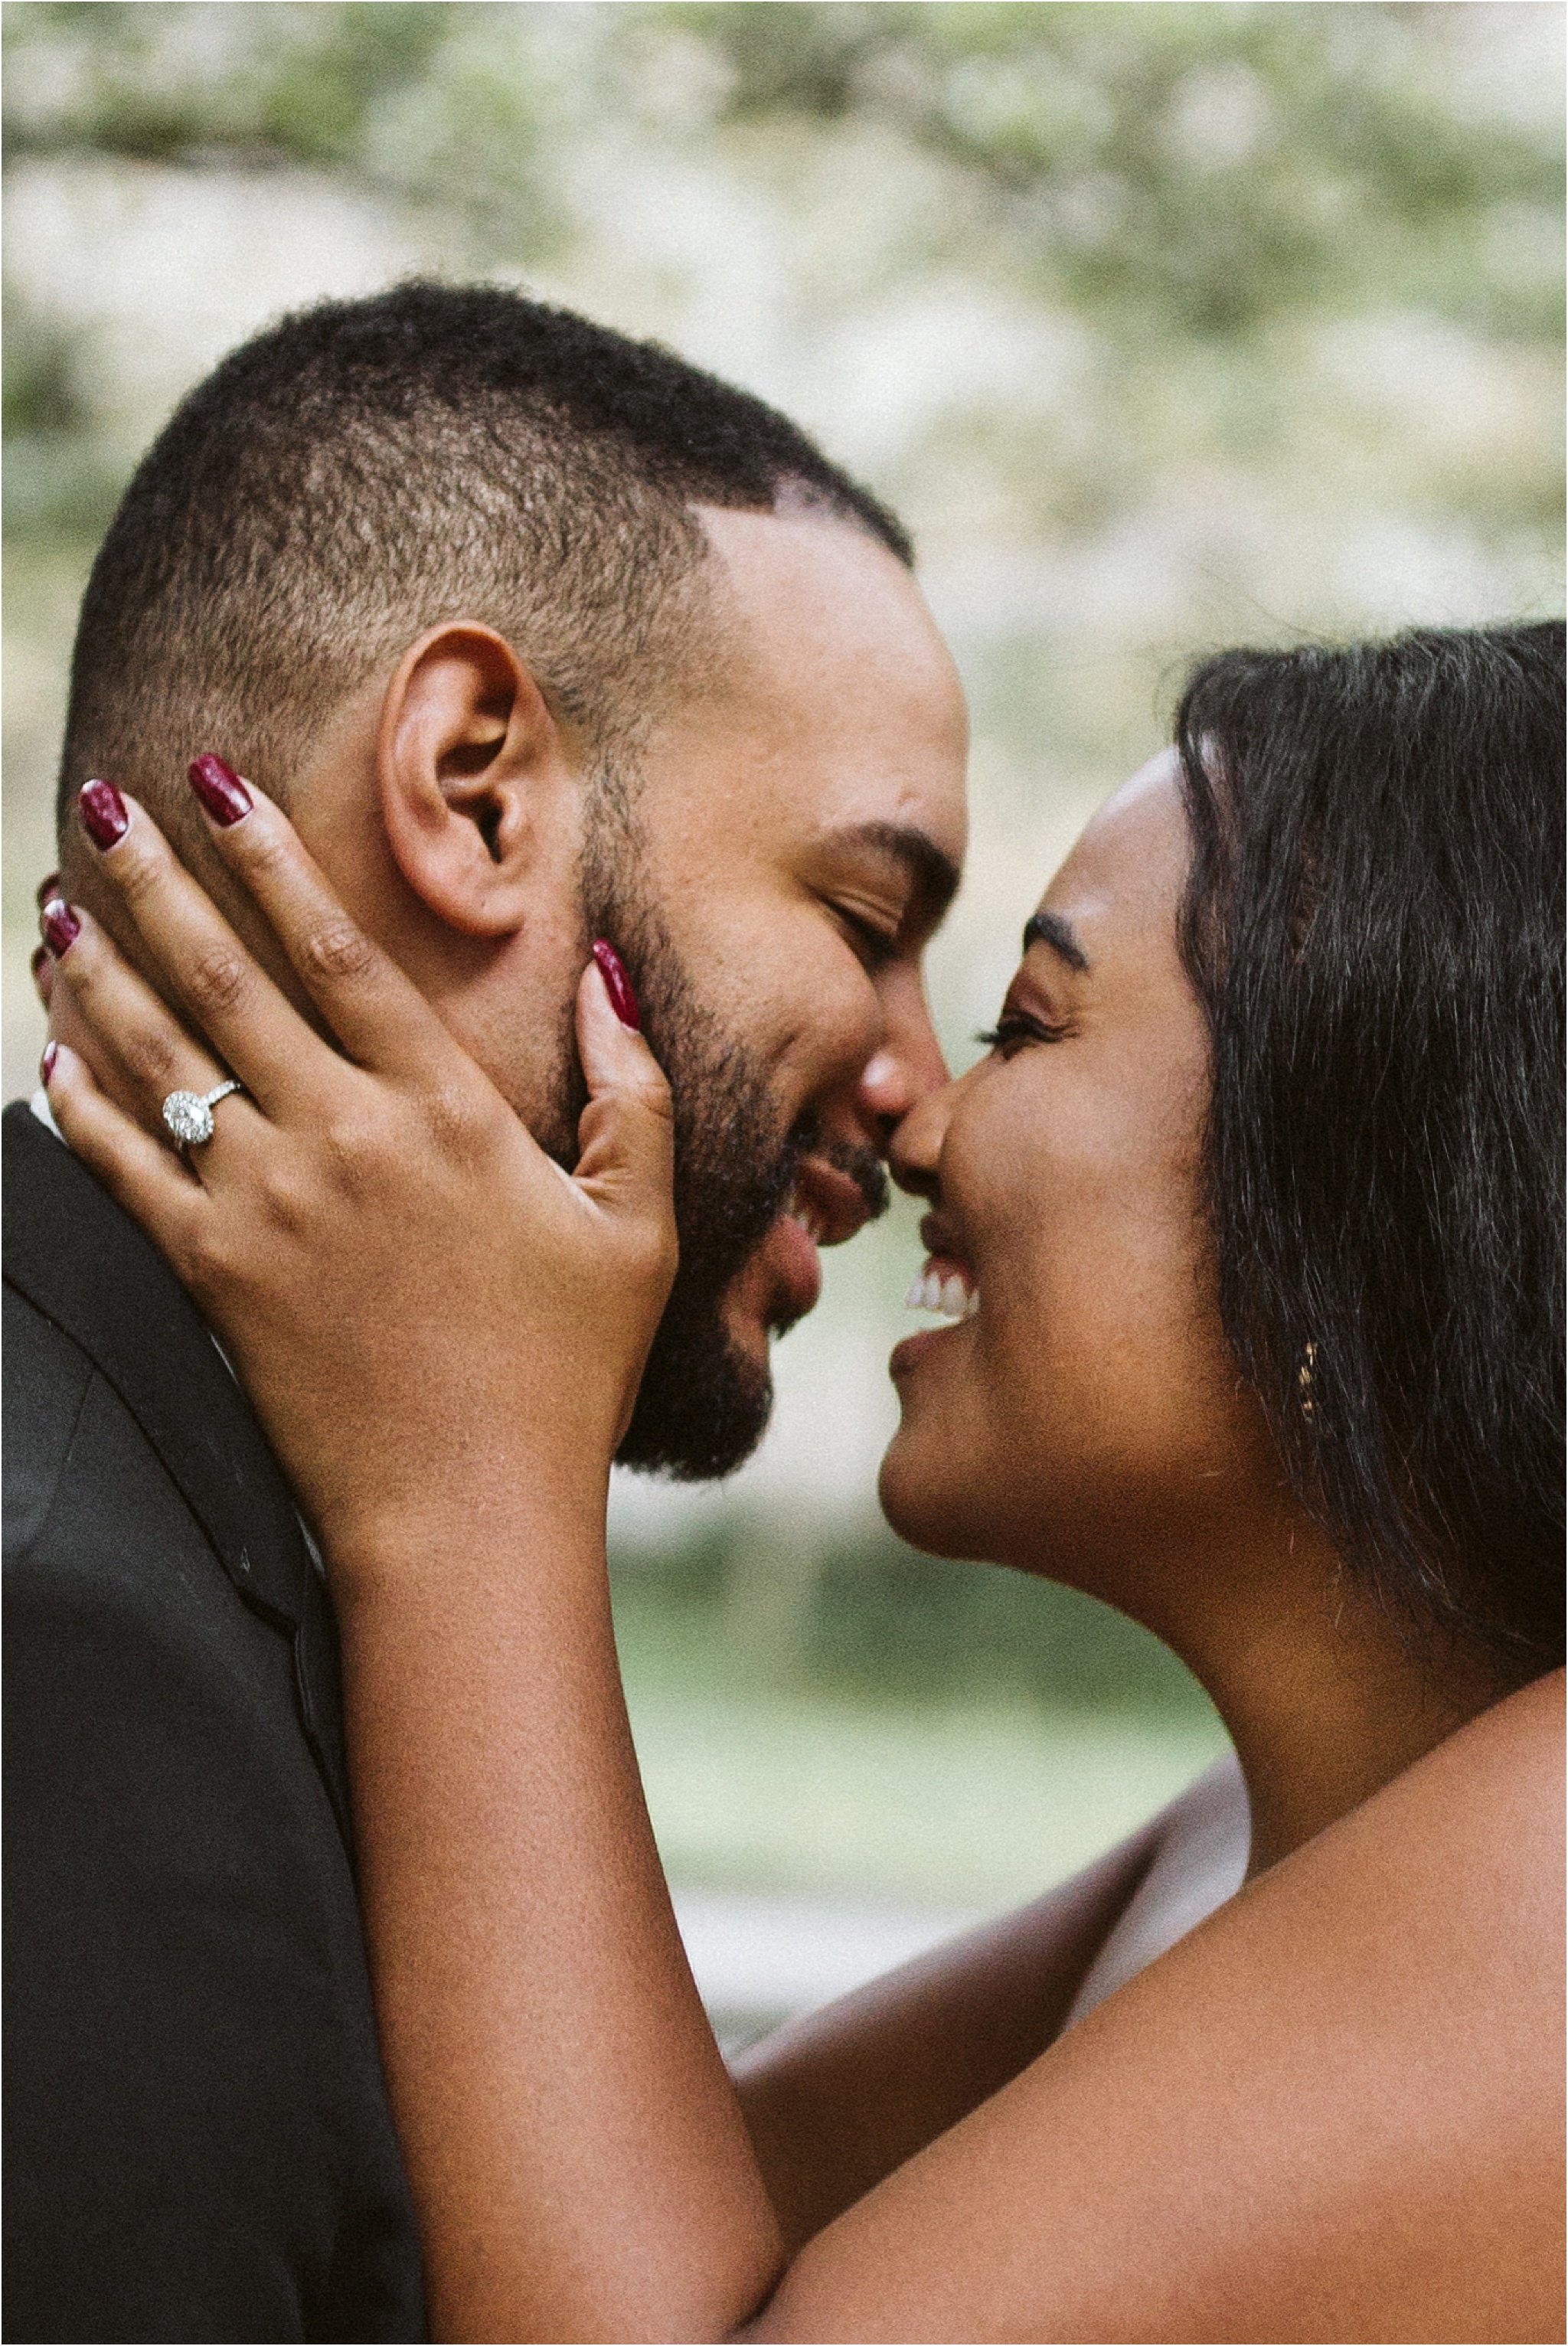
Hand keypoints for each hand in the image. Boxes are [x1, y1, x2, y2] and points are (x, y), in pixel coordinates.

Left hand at [41, 772, 676, 1576]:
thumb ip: (630, 1092)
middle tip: (100, 800)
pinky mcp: (212, 1276)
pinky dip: (75, 1102)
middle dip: (155, 875)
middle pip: (225, 974)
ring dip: (97, 968)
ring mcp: (267, 1205)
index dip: (268, 852)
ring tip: (51, 902)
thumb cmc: (564, 1369)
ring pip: (158, 1056)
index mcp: (444, 1109)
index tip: (214, 779)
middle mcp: (343, 1135)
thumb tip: (608, 974)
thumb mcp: (636, 1224)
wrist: (468, 1511)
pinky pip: (120, 1168)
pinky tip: (44, 1050)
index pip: (336, 948)